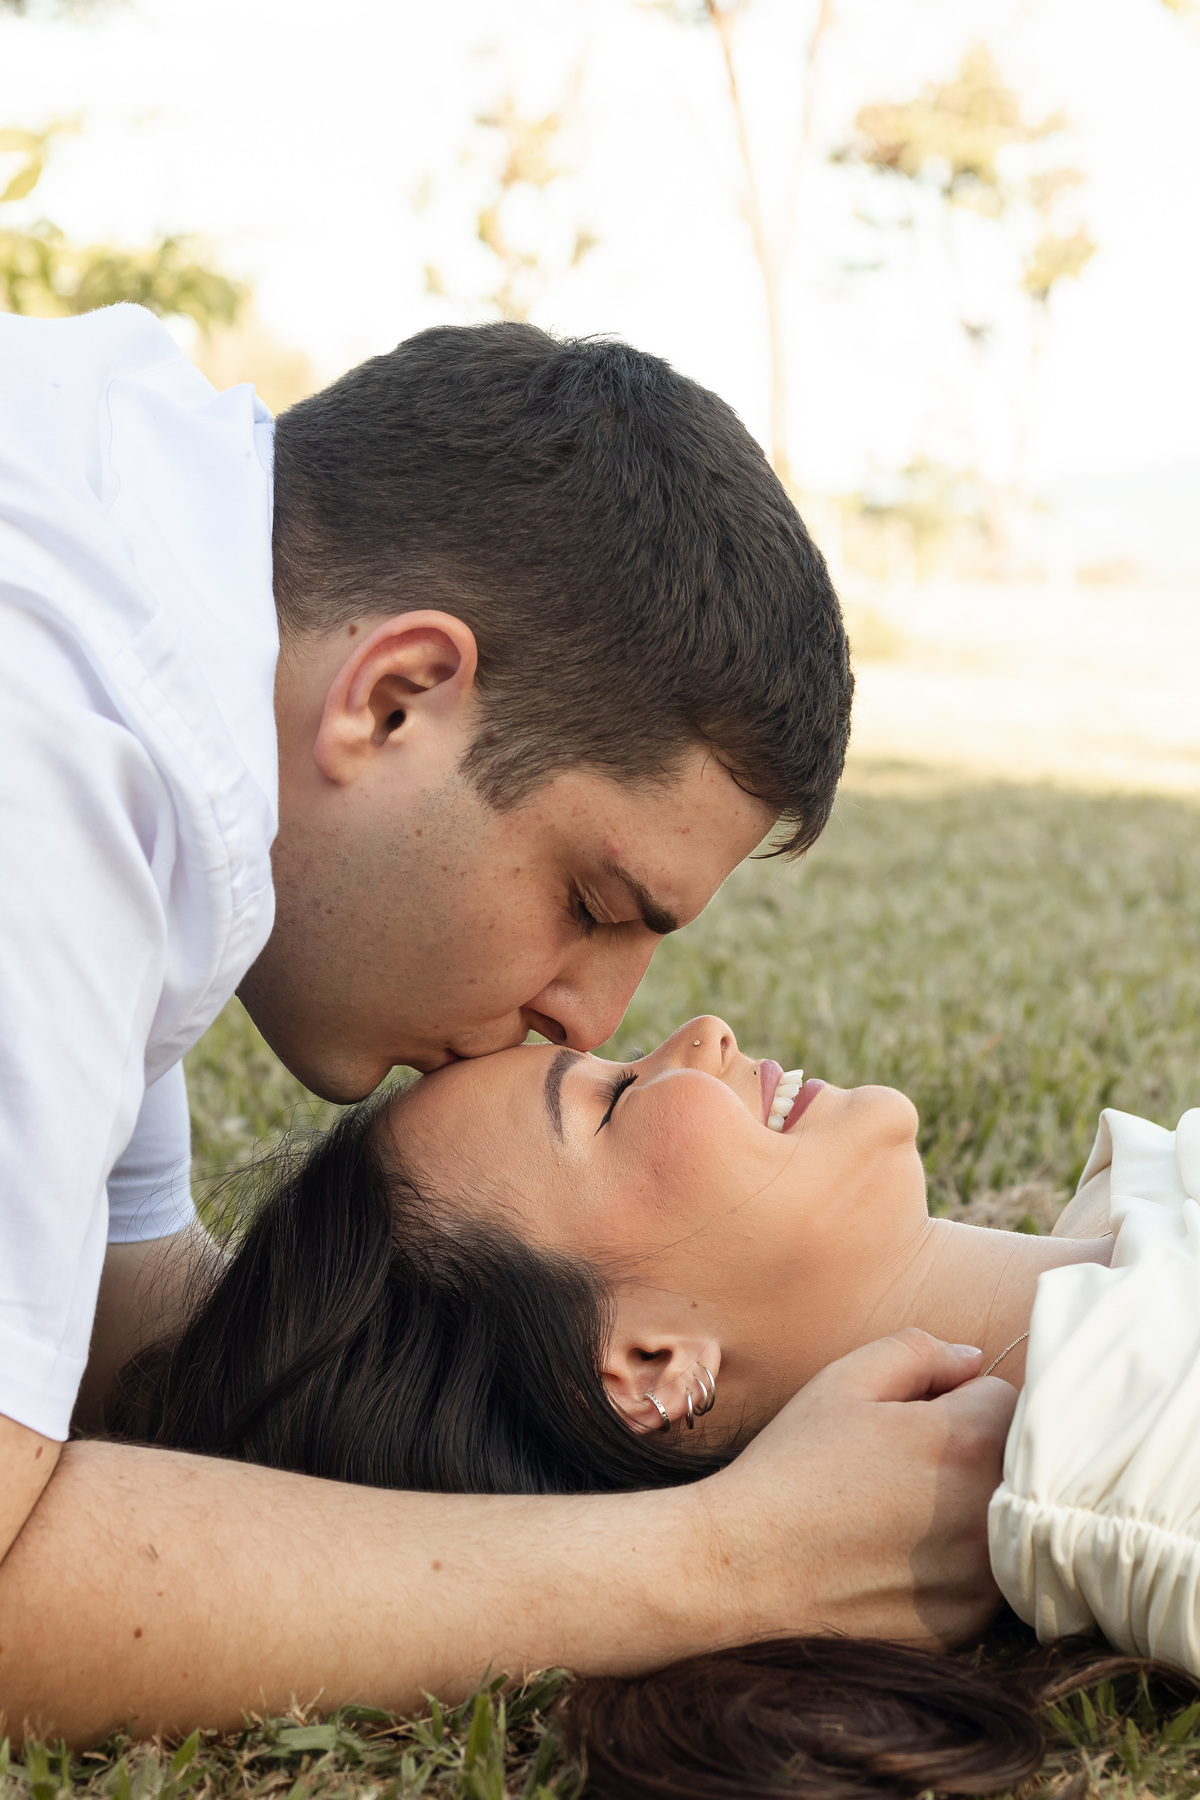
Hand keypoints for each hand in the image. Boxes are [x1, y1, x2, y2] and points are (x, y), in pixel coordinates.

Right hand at [695, 1328, 1015, 1648]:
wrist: (744, 1566)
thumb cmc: (792, 1464)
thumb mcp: (844, 1381)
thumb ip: (919, 1351)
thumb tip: (973, 1360)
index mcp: (970, 1441)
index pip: (1006, 1398)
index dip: (957, 1398)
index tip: (914, 1417)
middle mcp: (991, 1512)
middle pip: (1015, 1460)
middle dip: (974, 1450)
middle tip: (908, 1462)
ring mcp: (984, 1577)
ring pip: (1005, 1520)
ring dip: (972, 1507)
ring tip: (899, 1509)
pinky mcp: (967, 1623)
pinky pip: (984, 1576)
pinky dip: (957, 1562)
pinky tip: (897, 1556)